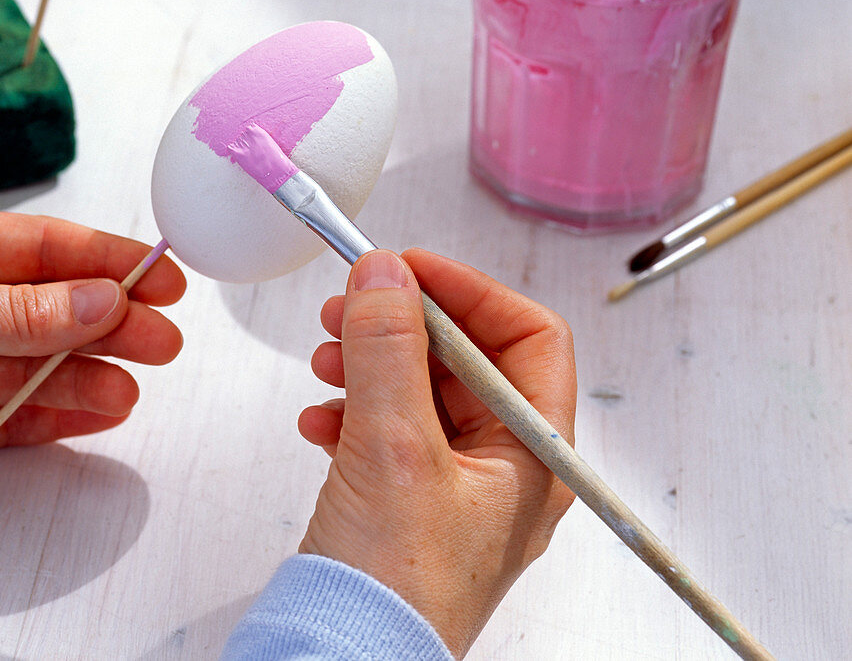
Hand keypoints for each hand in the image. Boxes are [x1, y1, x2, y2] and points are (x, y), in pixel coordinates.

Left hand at [0, 211, 184, 500]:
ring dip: (90, 373)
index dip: (106, 260)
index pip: (44, 249)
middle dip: (110, 321)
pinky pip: (19, 414)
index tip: (160, 276)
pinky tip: (100, 410)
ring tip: (130, 388)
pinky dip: (60, 415)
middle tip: (160, 339)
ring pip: (42, 364)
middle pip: (53, 307)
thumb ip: (20, 312)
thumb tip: (103, 299)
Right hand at [297, 249, 576, 657]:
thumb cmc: (394, 586)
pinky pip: (389, 429)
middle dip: (404, 325)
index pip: (527, 337)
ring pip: (421, 390)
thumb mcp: (392, 446)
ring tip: (326, 361)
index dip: (469, 292)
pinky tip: (319, 419)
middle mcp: (504, 469)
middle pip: (465, 358)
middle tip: (351, 306)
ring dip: (371, 363)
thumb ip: (388, 348)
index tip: (408, 267)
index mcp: (532, 455)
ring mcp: (455, 486)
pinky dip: (353, 410)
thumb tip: (385, 274)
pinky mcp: (410, 500)